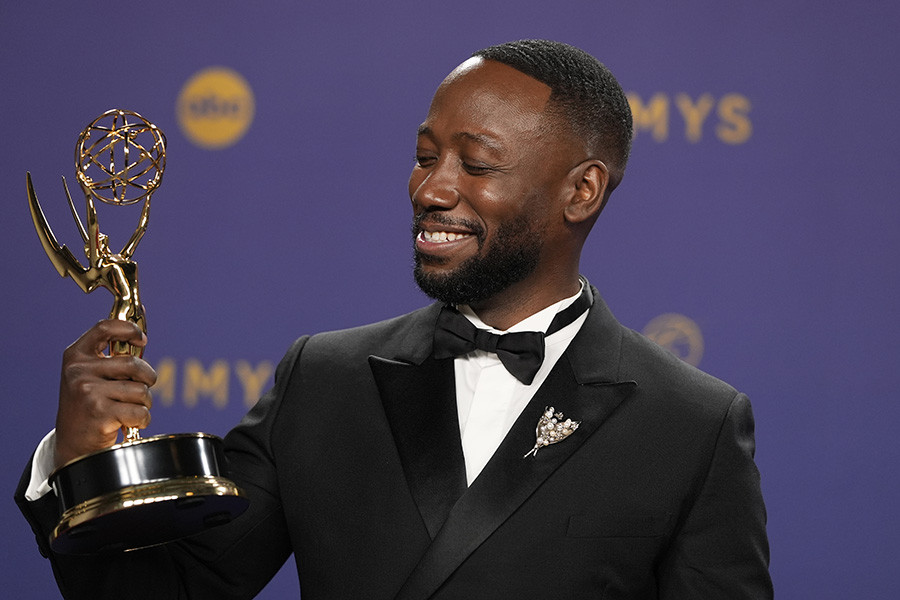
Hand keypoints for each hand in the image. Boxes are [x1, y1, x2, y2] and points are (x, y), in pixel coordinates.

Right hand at [55, 319, 156, 468]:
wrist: (74, 446)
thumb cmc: (90, 407)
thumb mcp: (90, 377)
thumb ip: (110, 359)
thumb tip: (141, 337)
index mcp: (76, 356)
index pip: (104, 328)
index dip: (129, 329)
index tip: (142, 339)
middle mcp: (79, 372)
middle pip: (133, 364)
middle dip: (147, 378)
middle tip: (143, 388)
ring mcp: (88, 392)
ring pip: (141, 390)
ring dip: (144, 403)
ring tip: (130, 409)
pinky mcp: (100, 413)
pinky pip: (140, 412)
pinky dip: (142, 420)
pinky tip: (128, 423)